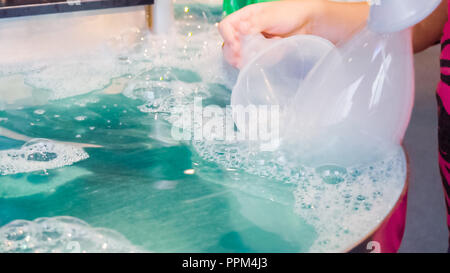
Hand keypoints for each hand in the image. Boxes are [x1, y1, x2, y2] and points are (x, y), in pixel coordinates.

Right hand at [218, 0, 368, 67]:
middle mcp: (247, 30)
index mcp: (246, 16)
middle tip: (247, 56)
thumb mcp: (272, 15)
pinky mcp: (264, 54)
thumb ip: (254, 23)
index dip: (229, 38)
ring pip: (240, 57)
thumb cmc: (294, 13)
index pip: (226, 27)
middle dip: (236, 53)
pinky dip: (263, 60)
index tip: (238, 47)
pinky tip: (276, 52)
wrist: (313, 23)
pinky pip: (255, 62)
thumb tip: (239, 31)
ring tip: (268, 50)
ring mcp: (255, 43)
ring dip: (250, 57)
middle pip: (229, 45)